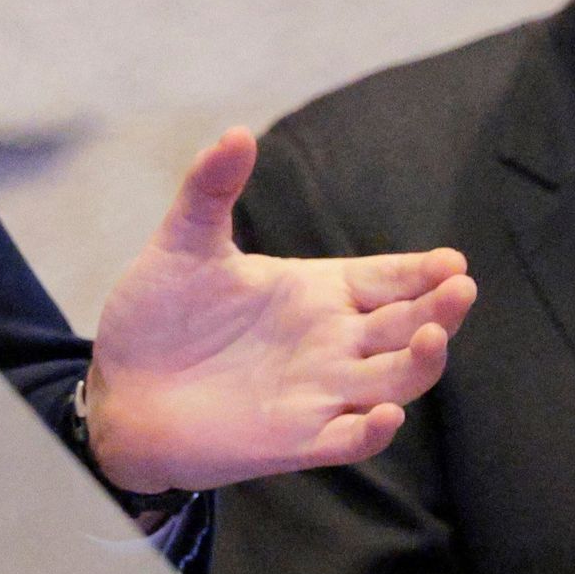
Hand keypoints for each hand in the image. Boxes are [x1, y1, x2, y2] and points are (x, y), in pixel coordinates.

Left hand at [83, 130, 473, 493]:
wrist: (115, 387)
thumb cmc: (157, 315)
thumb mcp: (184, 244)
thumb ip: (211, 190)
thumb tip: (235, 132)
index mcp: (320, 291)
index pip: (392, 279)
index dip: (425, 272)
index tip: (450, 262)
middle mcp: (333, 342)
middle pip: (409, 326)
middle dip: (440, 309)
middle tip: (458, 288)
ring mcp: (320, 393)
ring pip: (395, 381)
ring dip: (421, 363)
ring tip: (432, 337)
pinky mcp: (295, 440)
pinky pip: (347, 440)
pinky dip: (370, 432)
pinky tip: (384, 414)